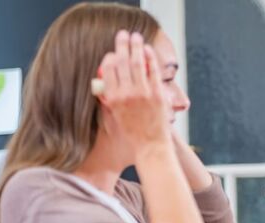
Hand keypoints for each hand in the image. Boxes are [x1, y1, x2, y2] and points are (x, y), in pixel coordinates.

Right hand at [98, 31, 169, 155]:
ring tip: (135, 36)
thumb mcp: (114, 114)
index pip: (108, 70)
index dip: (110, 57)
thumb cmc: (132, 132)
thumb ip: (111, 96)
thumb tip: (107, 81)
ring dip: (135, 47)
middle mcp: (126, 94)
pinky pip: (153, 71)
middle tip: (122, 34)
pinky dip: (150, 58)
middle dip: (121, 45)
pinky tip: (148, 49)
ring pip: (137, 63)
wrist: (150, 145)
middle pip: (122, 62)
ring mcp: (143, 93)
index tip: (113, 52)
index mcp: (113, 98)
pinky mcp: (157, 94)